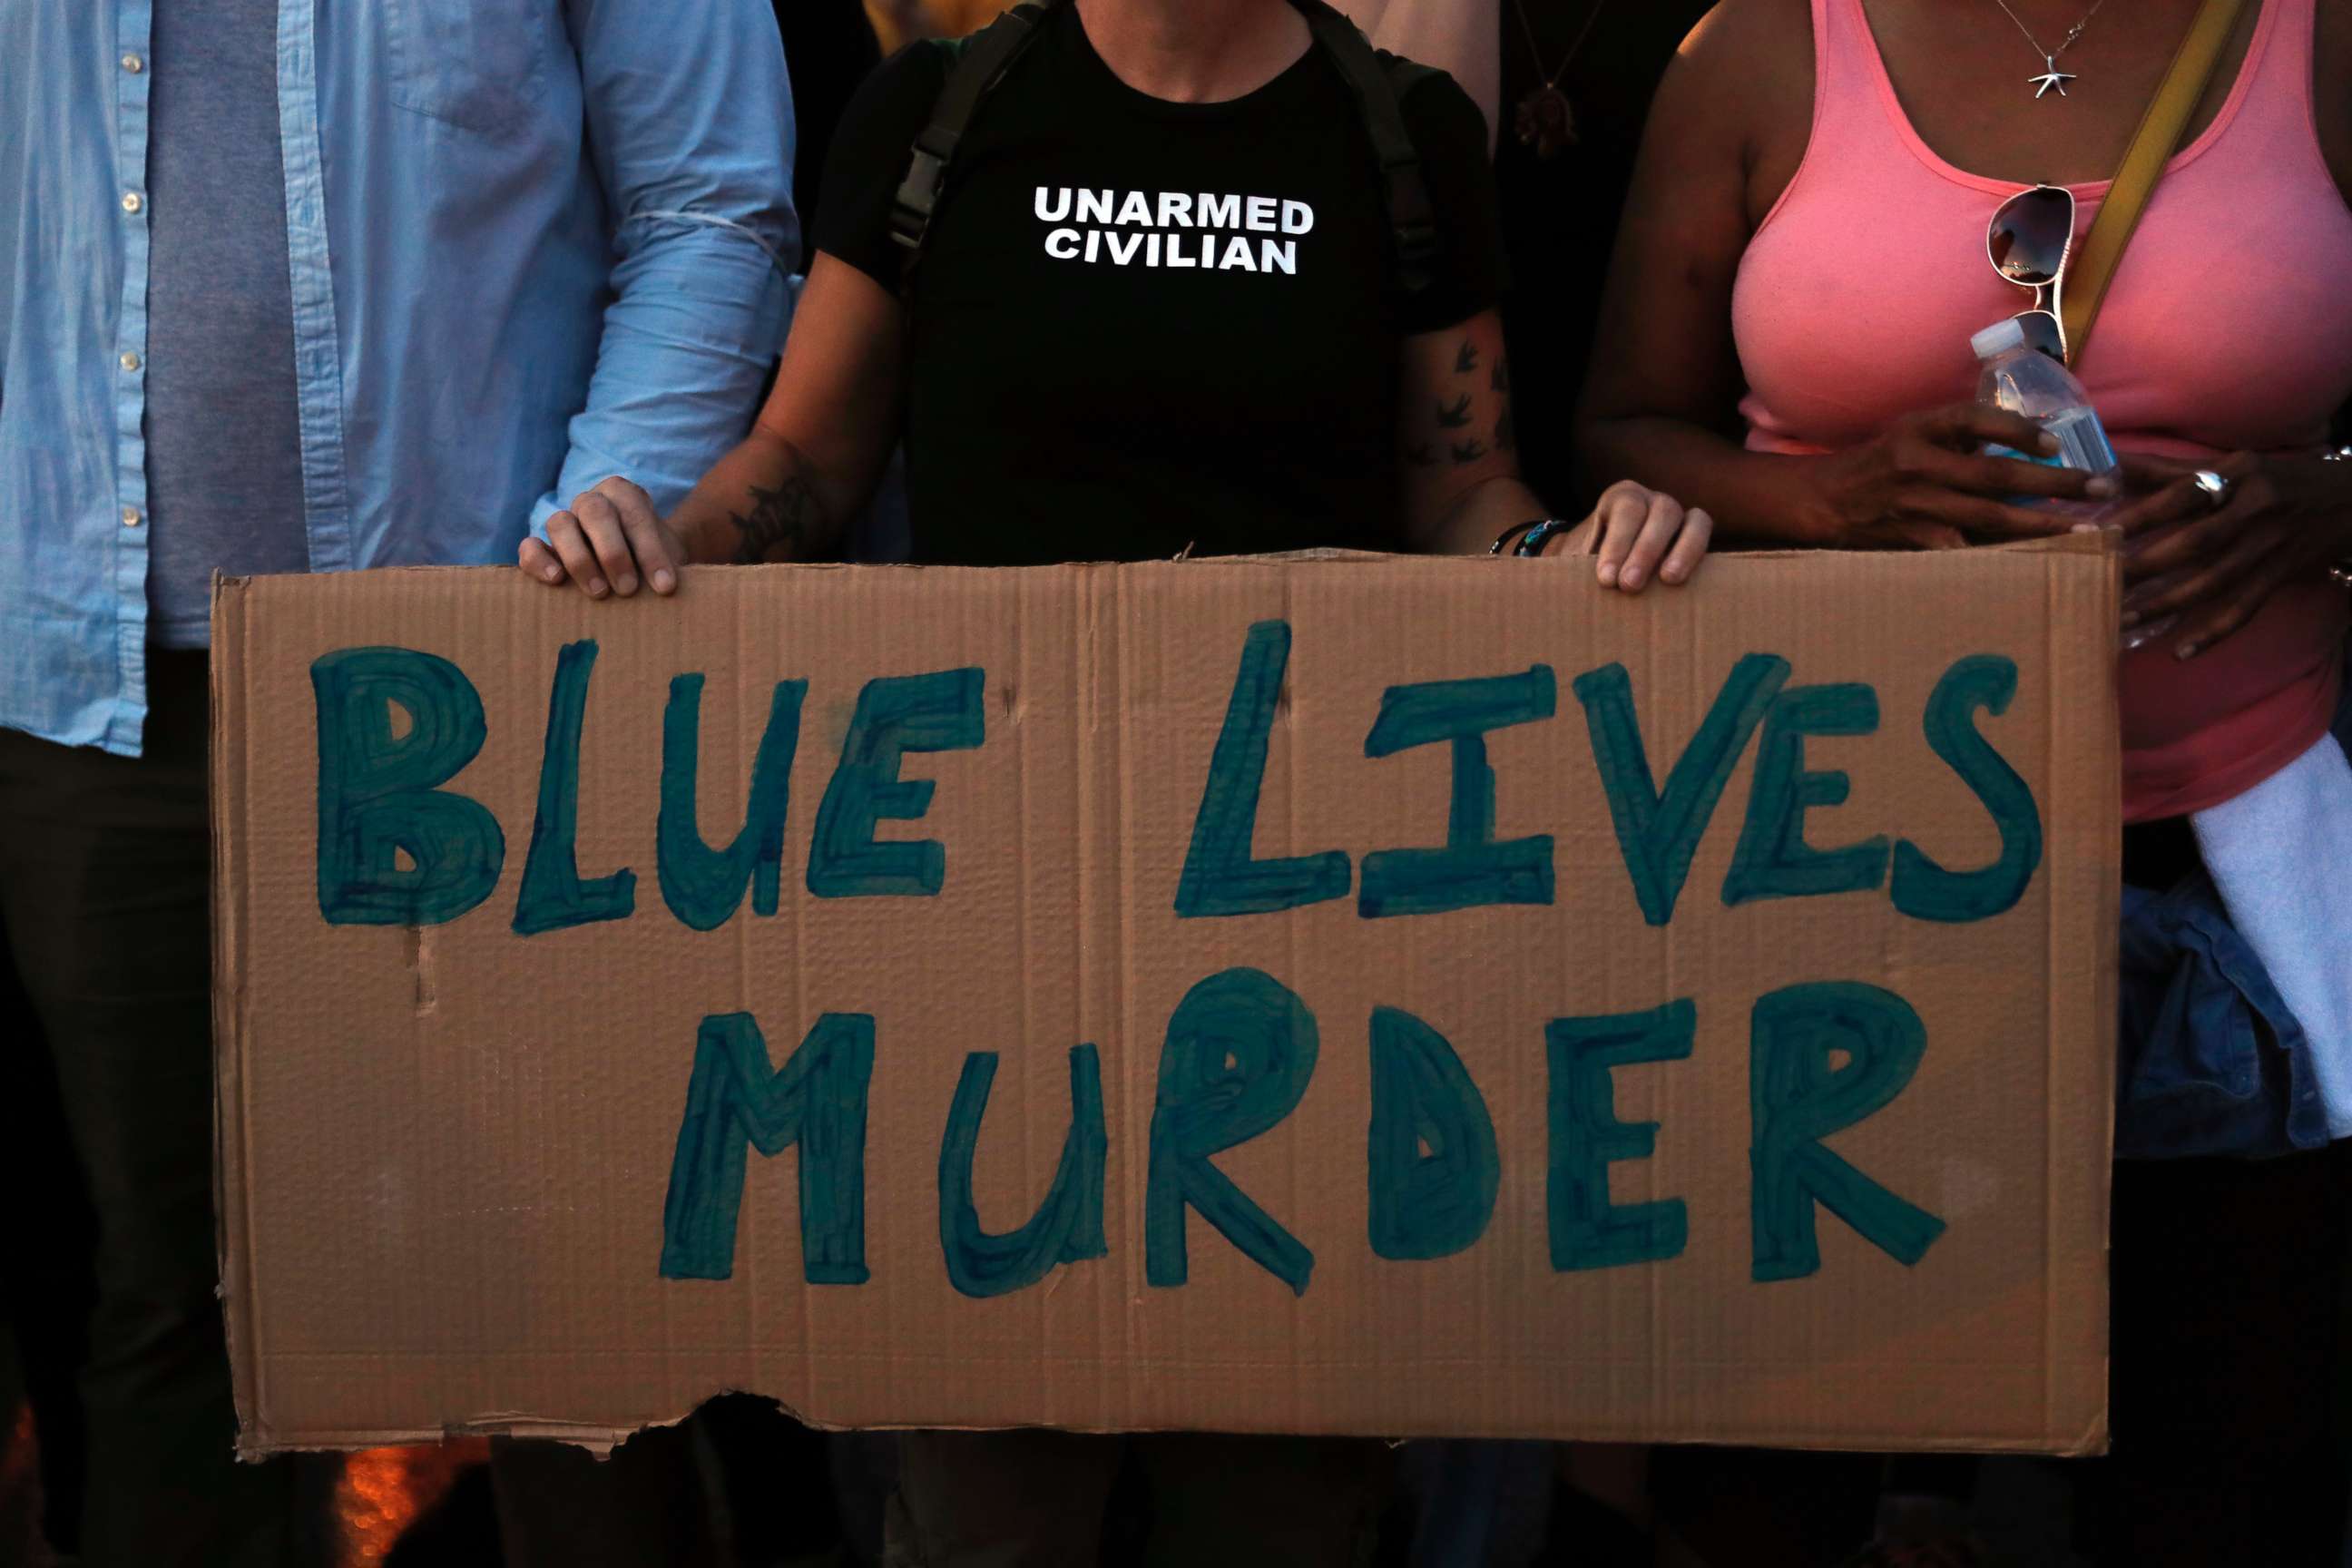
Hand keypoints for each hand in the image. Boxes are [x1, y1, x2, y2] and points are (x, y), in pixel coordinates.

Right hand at [519, 476, 685, 597]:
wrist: (640, 571)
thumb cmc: (655, 564)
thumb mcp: (670, 560)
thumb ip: (667, 567)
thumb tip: (668, 589)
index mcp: (625, 495)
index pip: (635, 512)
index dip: (650, 550)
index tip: (665, 585)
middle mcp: (592, 502)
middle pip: (595, 512)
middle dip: (613, 553)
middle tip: (628, 589)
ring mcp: (565, 522)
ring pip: (559, 524)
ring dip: (580, 559)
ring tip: (600, 592)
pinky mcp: (543, 547)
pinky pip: (529, 546)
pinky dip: (538, 561)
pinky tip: (556, 581)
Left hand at [1586, 480, 1712, 591]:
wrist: (1603, 564)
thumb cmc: (1587, 561)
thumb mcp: (1576, 558)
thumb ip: (1578, 565)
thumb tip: (1580, 584)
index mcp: (1621, 497)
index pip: (1626, 510)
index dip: (1618, 544)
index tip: (1606, 579)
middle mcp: (1653, 500)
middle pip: (1662, 512)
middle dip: (1646, 550)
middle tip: (1629, 585)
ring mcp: (1679, 516)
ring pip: (1693, 520)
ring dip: (1683, 551)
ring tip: (1668, 580)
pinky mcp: (1693, 535)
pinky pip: (1703, 535)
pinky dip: (1696, 554)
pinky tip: (1684, 581)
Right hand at [1801, 403, 2114, 548]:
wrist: (1818, 500)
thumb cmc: (1876, 464)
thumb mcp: (1912, 433)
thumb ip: (1961, 436)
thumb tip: (2026, 443)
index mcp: (1921, 429)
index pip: (1975, 419)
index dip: (2018, 429)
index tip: (2056, 444)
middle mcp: (1918, 463)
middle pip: (1997, 474)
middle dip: (2054, 482)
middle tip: (2102, 486)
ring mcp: (1914, 504)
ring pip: (1988, 516)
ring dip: (2041, 525)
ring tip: (2084, 531)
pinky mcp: (1908, 540)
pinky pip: (1961, 551)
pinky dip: (1996, 559)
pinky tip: (2032, 565)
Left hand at [2103, 451, 2351, 657]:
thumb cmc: (2277, 479)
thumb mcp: (2233, 464)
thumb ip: (2169, 469)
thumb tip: (2108, 467)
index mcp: (2240, 474)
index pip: (2182, 494)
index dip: (2139, 514)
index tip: (2095, 531)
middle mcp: (2256, 508)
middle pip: (2194, 542)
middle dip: (2143, 565)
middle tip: (2094, 582)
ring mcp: (2270, 546)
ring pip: (2213, 582)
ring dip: (2165, 605)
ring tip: (2120, 620)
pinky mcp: (2281, 575)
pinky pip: (2244, 609)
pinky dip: (2212, 632)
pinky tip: (2180, 652)